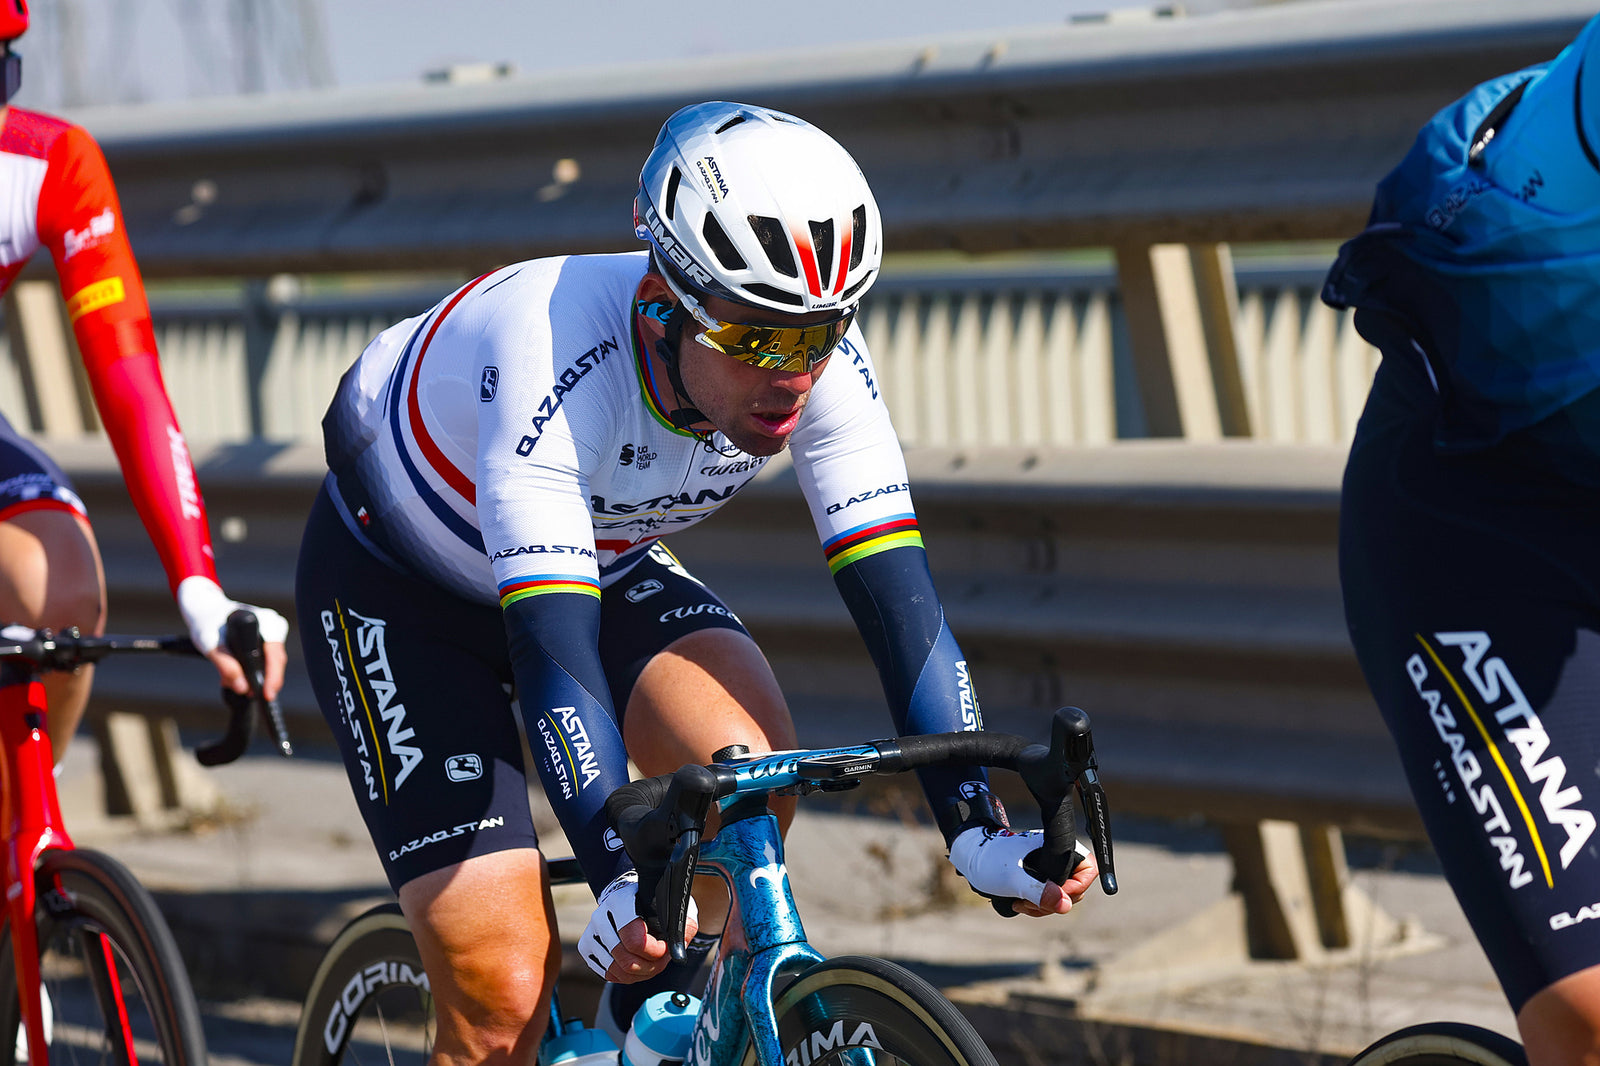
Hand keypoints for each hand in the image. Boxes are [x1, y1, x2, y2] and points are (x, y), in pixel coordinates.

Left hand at [176, 576, 288, 699]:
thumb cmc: (207, 622)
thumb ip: (225, 666)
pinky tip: (237, 674)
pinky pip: (265, 658)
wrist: (206, 609)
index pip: (276, 657)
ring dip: (254, 676)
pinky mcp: (268, 638)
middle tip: (245, 694)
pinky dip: (252, 669)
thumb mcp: (210, 643)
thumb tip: (242, 688)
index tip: (266, 695)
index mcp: (267, 623)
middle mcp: (275, 626)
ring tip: (231, 682)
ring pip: (270, 662)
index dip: (272, 678)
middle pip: (275, 662)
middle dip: (260, 680)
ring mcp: (273, 631)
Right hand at [579, 872, 699, 982]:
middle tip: (663, 960)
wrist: (628, 896)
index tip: (667, 949)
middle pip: (625, 960)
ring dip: (640, 974)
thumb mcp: (673, 906)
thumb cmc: (652, 902)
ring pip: (616, 971)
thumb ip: (682, 926)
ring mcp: (591, 932)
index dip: (655, 952)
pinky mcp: (587, 946)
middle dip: (650, 966)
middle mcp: (601, 917)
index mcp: (621, 902)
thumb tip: (679, 950)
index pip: (634, 941)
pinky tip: (639, 966)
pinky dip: (626, 976)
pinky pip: (607, 974)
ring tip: (653, 963)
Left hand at [948, 824, 1094, 917]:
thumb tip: (1065, 905)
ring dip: (1043, 906)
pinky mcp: (1036, 878)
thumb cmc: (988, 859)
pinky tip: (1018, 903)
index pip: (1088, 867)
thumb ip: (1039, 891)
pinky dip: (1037, 905)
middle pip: (1075, 886)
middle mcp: (1055, 855)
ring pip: (1060, 895)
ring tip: (1019, 904)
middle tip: (1031, 904)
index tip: (1056, 894)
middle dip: (1055, 900)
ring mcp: (1046, 868)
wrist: (968, 856)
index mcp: (1055, 846)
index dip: (1079, 885)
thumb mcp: (1012, 878)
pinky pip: (1047, 896)